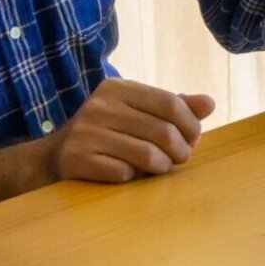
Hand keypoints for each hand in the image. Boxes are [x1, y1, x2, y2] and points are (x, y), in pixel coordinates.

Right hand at [50, 78, 214, 183]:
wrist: (57, 155)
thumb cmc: (108, 133)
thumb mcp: (136, 112)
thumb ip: (173, 107)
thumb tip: (208, 102)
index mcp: (116, 87)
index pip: (171, 103)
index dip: (191, 126)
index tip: (190, 139)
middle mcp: (99, 105)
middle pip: (165, 132)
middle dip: (180, 152)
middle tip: (175, 158)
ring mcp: (86, 131)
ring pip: (150, 156)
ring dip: (160, 167)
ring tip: (155, 167)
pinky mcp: (78, 157)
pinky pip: (125, 173)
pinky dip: (132, 178)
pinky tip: (124, 172)